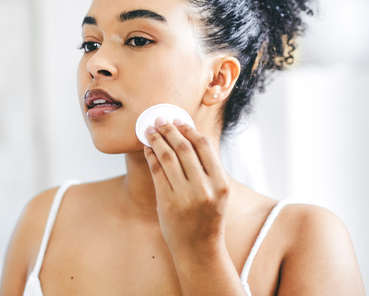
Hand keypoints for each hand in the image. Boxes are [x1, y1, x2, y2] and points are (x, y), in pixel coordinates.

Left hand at [144, 117, 229, 252]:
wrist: (199, 250)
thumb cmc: (208, 218)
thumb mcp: (217, 194)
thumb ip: (208, 170)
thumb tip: (188, 137)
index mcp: (221, 184)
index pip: (204, 147)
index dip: (189, 130)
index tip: (179, 121)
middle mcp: (204, 189)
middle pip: (184, 148)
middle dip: (170, 130)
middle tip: (160, 119)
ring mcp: (185, 196)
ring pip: (168, 157)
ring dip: (157, 139)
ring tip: (150, 130)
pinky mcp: (167, 202)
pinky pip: (157, 171)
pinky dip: (151, 156)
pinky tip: (148, 148)